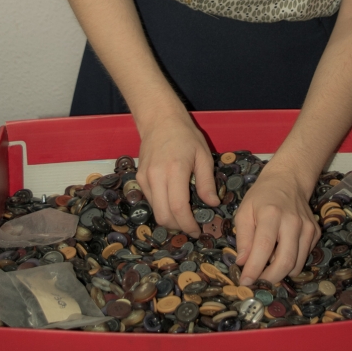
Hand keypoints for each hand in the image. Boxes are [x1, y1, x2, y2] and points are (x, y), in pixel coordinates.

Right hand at [136, 111, 218, 236]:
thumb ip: (207, 182)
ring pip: (155, 211)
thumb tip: (212, 204)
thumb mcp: (203, 155)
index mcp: (175, 170)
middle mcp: (156, 176)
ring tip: (184, 215)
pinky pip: (151, 201)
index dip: (188, 224)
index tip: (197, 230)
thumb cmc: (186, 135)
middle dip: (178, 227)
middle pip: (163, 216)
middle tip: (192, 226)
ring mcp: (144, 178)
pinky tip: (173, 202)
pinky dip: (162, 207)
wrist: (160, 119)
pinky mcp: (139, 178)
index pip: (178, 208)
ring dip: (170, 219)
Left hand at [234, 164, 320, 285]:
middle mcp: (293, 222)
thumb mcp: (244, 211)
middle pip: (285, 262)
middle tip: (257, 283)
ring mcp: (307, 228)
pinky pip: (303, 258)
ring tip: (267, 267)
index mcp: (271, 214)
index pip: (263, 249)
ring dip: (280, 273)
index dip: (253, 269)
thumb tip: (242, 263)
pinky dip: (290, 263)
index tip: (244, 282)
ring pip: (296, 265)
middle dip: (269, 279)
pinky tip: (280, 253)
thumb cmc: (262, 197)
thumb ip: (243, 238)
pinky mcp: (315, 233)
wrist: (288, 180)